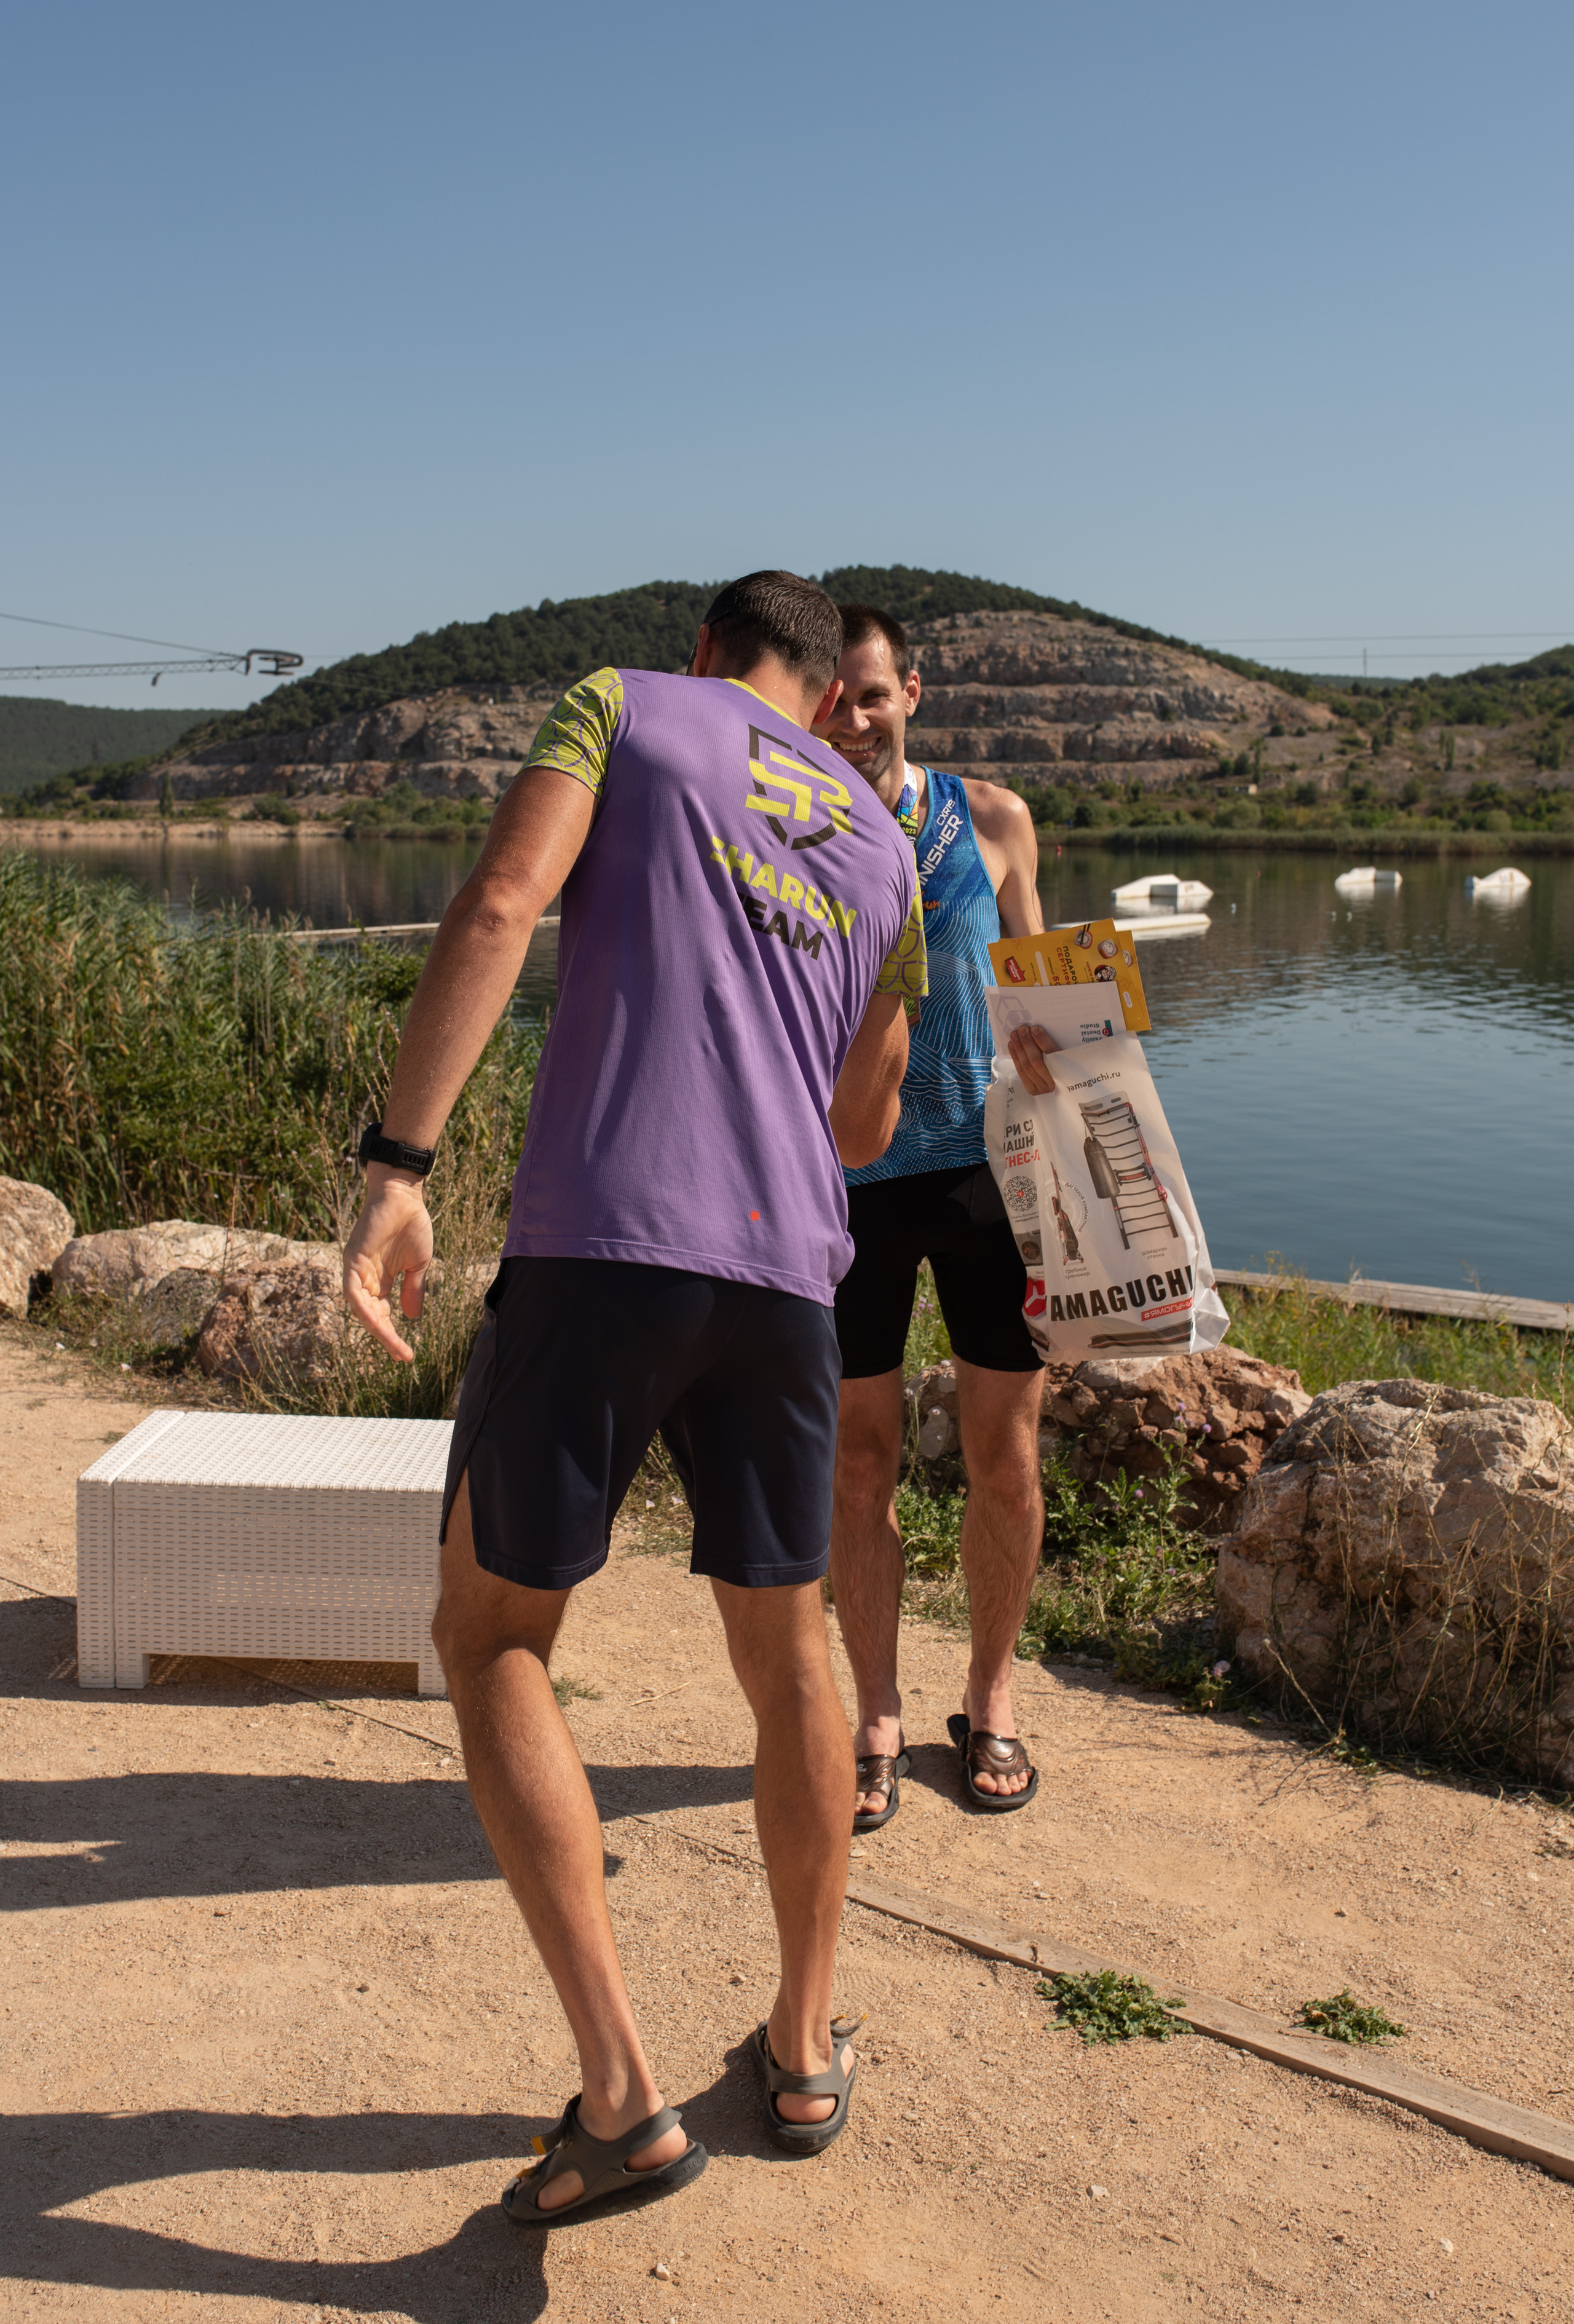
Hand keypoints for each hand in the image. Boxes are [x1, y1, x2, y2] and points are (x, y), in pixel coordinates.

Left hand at [342, 1165, 433, 1361]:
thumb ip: (413, 1289)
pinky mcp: (352, 1260)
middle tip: (403, 1357)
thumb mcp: (418, 1265)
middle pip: (371, 1316)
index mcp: (379, 1280)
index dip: (392, 1334)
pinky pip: (353, 1292)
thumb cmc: (411, 1224)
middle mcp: (364, 1278)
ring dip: (376, 1329)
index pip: (382, 1314)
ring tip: (394, 1346)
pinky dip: (363, 1309)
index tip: (406, 1355)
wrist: (404, 1195)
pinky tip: (377, 1323)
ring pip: (360, 1309)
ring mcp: (356, 1270)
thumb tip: (411, 1318)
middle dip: (386, 1337)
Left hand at [1007, 1023, 1058, 1094]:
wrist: (1062, 1093)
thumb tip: (1037, 1031)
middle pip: (1037, 1061)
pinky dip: (1016, 1057)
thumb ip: (1053, 1048)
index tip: (1035, 1028)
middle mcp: (1054, 1082)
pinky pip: (1021, 1072)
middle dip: (1027, 1043)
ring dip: (1019, 1048)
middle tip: (1022, 1029)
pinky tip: (1012, 1045)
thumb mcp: (1065, 1058)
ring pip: (1027, 1066)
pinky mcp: (1032, 1090)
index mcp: (1066, 1072)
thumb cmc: (1065, 1070)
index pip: (1052, 1054)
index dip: (1042, 1041)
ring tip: (1015, 1035)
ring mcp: (1042, 1088)